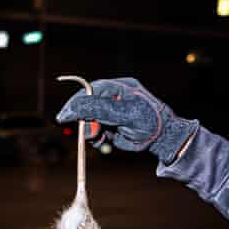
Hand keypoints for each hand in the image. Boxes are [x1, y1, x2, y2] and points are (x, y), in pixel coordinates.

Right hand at [55, 78, 198, 163]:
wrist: (163, 138)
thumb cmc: (149, 120)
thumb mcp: (123, 112)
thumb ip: (97, 109)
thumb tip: (73, 108)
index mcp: (116, 87)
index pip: (89, 90)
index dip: (75, 102)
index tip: (65, 115)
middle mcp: (111, 98)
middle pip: (86, 107)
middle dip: (84, 121)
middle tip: (87, 133)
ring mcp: (110, 113)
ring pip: (89, 122)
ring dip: (91, 132)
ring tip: (100, 137)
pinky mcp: (110, 127)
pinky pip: (95, 133)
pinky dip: (97, 139)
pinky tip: (105, 142)